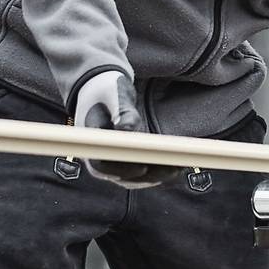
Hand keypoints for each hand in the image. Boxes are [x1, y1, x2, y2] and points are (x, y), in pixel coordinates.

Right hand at [75, 71, 182, 186]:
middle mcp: (98, 157)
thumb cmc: (107, 90)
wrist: (102, 92)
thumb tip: (128, 129)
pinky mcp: (125, 162)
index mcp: (89, 141)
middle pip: (121, 176)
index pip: (100, 165)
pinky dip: (158, 170)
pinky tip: (177, 165)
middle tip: (172, 168)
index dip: (121, 169)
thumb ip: (122, 112)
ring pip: (134, 178)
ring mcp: (112, 162)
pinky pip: (141, 173)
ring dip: (157, 175)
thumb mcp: (114, 95)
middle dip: (148, 174)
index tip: (143, 166)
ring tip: (180, 166)